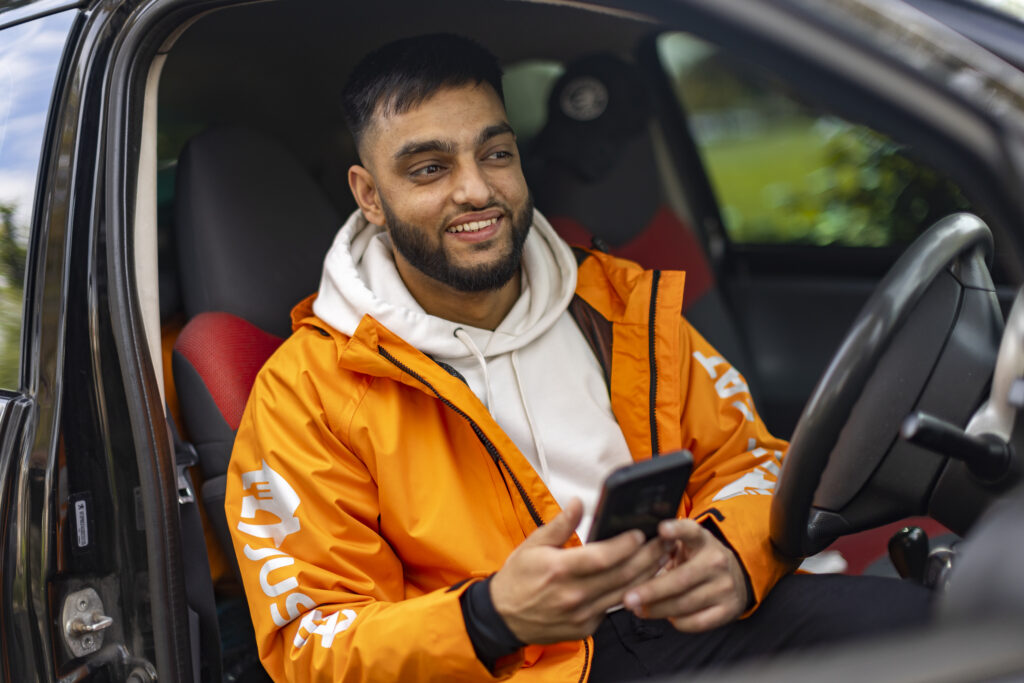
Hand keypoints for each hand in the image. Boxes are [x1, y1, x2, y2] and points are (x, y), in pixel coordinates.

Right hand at [489, 498, 666, 643]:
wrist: (503, 617)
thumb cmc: (518, 578)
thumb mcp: (533, 544)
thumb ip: (560, 524)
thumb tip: (578, 502)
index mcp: (559, 570)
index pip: (602, 557)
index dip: (625, 545)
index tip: (640, 533)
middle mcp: (573, 595)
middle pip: (621, 575)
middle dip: (647, 557)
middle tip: (663, 541)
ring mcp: (581, 615)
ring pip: (624, 593)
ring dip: (647, 575)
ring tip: (662, 557)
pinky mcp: (586, 628)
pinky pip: (613, 609)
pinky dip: (630, 593)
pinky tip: (641, 579)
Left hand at [622, 519, 748, 631]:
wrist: (735, 579)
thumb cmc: (697, 561)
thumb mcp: (685, 546)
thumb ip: (663, 547)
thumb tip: (627, 557)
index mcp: (702, 540)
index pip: (691, 531)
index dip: (677, 530)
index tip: (661, 529)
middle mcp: (716, 561)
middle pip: (681, 579)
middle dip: (651, 591)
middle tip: (628, 598)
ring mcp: (724, 587)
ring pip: (685, 603)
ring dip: (658, 609)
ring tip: (638, 609)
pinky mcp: (728, 610)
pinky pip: (696, 622)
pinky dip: (676, 622)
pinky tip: (665, 616)